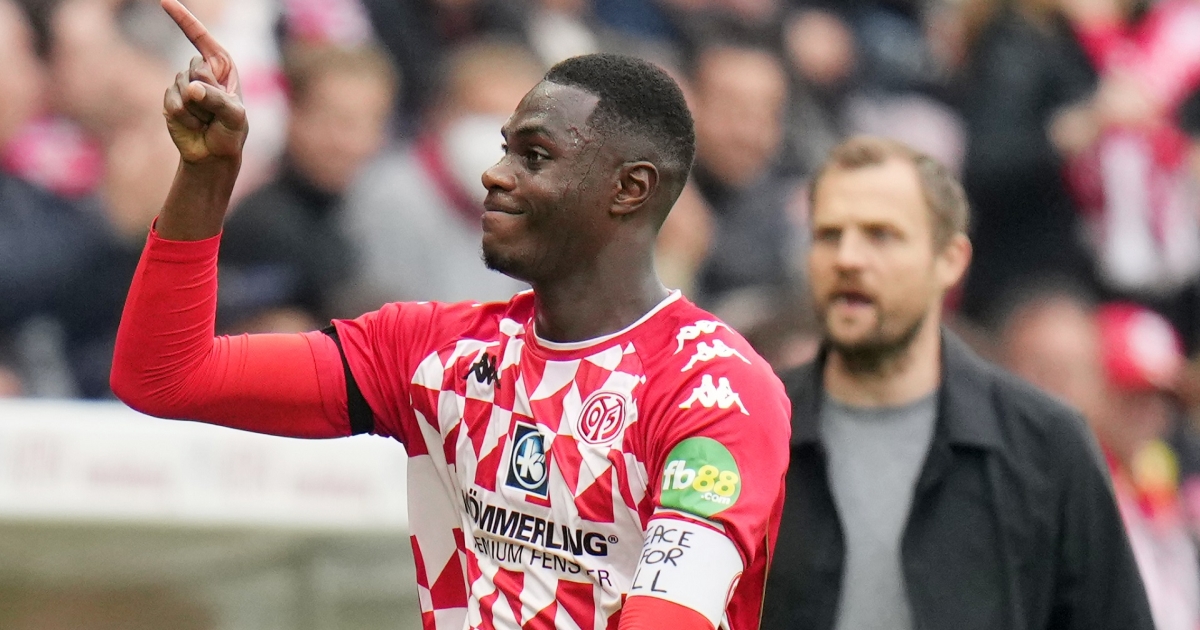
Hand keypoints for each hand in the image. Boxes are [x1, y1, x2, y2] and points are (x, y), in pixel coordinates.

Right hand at [161, 0, 246, 163]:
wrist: (213, 155)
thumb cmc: (231, 132)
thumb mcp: (234, 116)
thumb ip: (216, 100)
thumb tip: (192, 89)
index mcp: (221, 66)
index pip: (201, 38)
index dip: (184, 20)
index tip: (165, 1)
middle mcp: (201, 71)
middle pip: (194, 68)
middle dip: (206, 92)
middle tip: (216, 112)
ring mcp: (183, 85)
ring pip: (181, 86)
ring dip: (197, 109)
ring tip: (206, 120)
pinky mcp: (171, 99)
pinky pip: (172, 102)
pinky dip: (185, 117)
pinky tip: (194, 125)